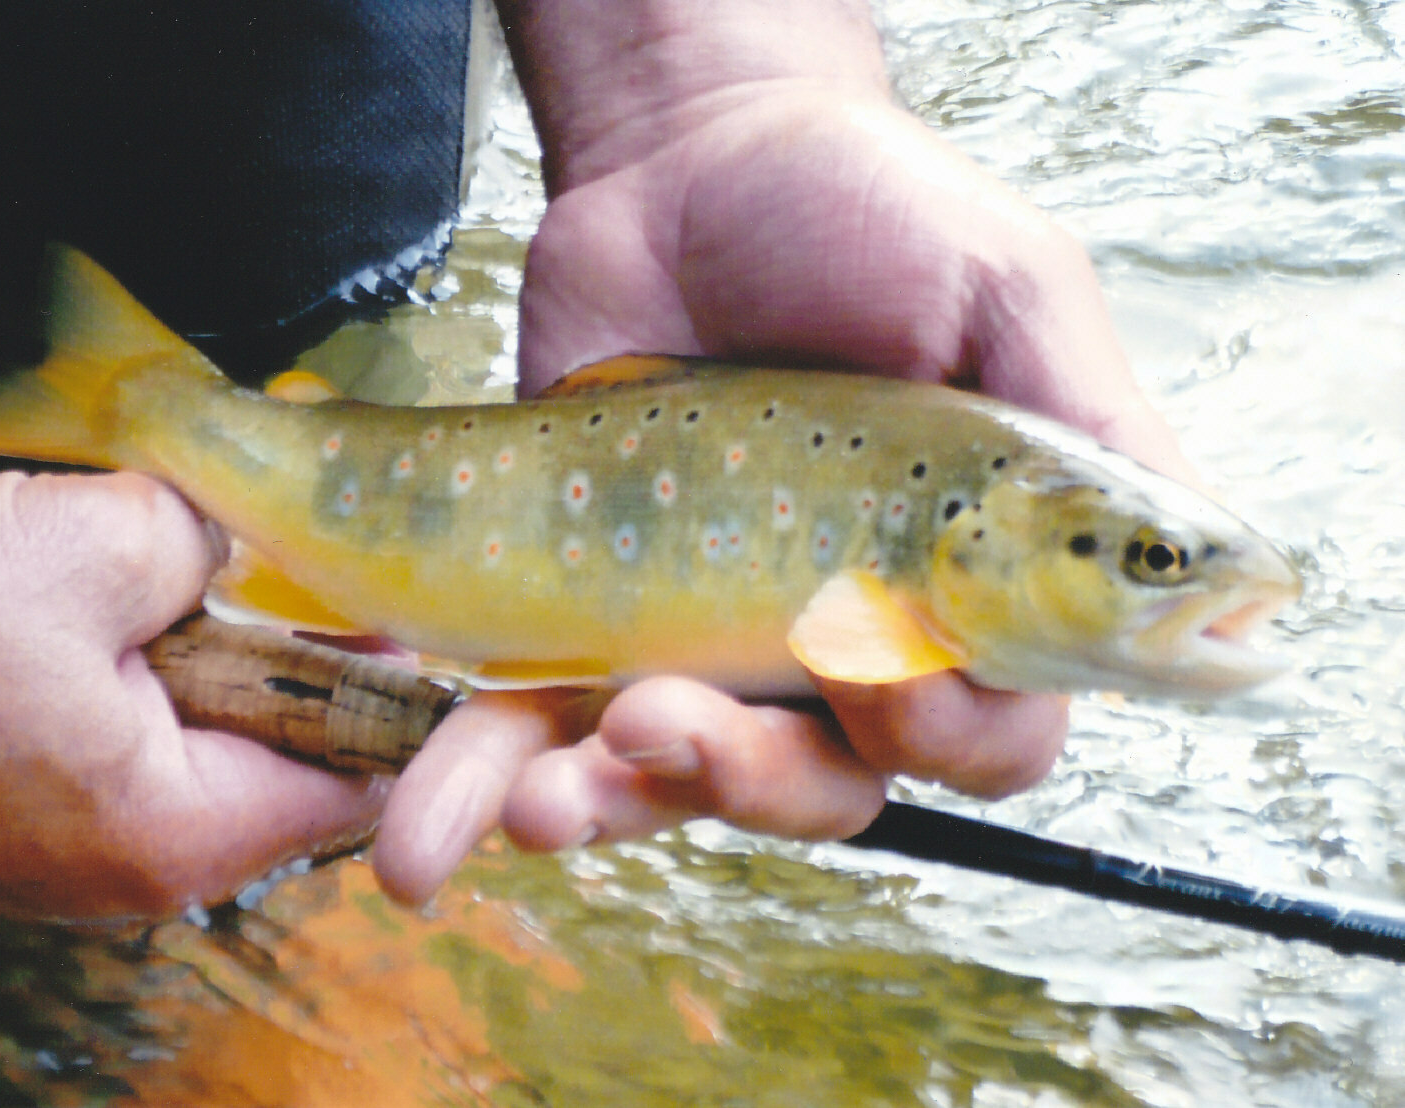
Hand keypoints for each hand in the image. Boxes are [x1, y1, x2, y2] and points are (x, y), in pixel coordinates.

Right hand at [0, 472, 383, 919]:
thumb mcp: (93, 546)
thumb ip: (213, 538)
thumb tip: (254, 528)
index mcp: (184, 832)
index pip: (361, 775)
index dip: (404, 682)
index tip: (419, 599)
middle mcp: (137, 870)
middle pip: (280, 751)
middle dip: (296, 642)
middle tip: (304, 542)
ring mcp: (68, 851)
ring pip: (195, 735)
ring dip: (205, 643)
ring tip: (191, 549)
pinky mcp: (11, 814)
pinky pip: (119, 736)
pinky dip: (135, 664)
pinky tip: (108, 591)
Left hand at [371, 0, 1189, 904]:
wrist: (687, 160)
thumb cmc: (868, 213)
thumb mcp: (1007, 293)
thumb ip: (1090, 430)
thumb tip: (1221, 584)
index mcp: (953, 590)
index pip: (982, 734)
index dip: (943, 740)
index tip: (882, 677)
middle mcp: (830, 640)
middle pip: (817, 788)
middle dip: (742, 782)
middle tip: (665, 724)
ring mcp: (698, 636)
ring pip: (670, 781)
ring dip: (608, 808)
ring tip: (536, 799)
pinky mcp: (578, 613)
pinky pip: (540, 725)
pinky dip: (490, 776)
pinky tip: (455, 808)